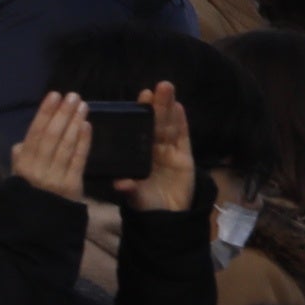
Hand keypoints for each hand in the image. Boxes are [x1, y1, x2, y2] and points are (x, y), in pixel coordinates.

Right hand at [8, 89, 92, 202]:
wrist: (38, 233)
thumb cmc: (27, 201)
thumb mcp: (17, 180)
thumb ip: (19, 159)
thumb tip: (22, 142)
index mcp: (22, 166)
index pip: (34, 134)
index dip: (45, 113)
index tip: (54, 95)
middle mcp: (38, 170)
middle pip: (52, 137)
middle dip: (63, 114)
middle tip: (72, 96)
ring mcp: (56, 178)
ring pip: (66, 146)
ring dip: (75, 123)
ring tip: (82, 106)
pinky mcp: (72, 187)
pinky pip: (79, 160)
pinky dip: (83, 142)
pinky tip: (87, 126)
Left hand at [125, 81, 198, 213]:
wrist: (169, 218)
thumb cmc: (148, 203)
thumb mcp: (136, 197)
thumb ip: (130, 188)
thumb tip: (119, 184)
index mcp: (140, 153)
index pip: (140, 129)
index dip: (141, 112)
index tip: (142, 96)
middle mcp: (154, 148)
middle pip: (157, 123)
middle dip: (158, 104)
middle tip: (158, 86)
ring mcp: (170, 151)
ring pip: (170, 126)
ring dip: (169, 107)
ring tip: (168, 89)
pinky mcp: (185, 157)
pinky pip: (183, 137)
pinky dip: (182, 123)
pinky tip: (179, 108)